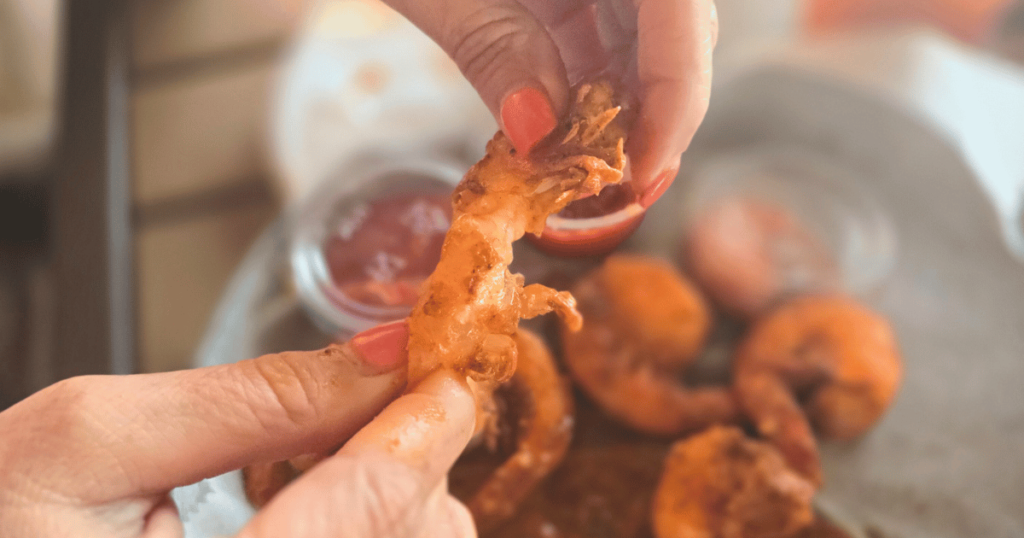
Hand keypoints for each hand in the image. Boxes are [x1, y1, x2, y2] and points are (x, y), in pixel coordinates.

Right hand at [0, 321, 477, 537]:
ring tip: (315, 466)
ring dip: (392, 498)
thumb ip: (246, 399)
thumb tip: (376, 355)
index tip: (443, 376)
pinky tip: (316, 504)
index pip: (367, 506)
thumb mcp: (86, 442)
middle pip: (408, 536)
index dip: (420, 426)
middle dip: (405, 459)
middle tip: (371, 403)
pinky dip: (371, 528)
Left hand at [381, 0, 718, 207]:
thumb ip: (491, 46)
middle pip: (676, 27)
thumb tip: (539, 130)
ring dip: (624, 106)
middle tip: (622, 184)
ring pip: (646, 37)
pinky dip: (590, 86)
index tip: (644, 165)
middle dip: (657, 110)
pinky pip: (603, 32)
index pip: (676, 7)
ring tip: (587, 168)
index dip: (678, 89)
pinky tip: (565, 130)